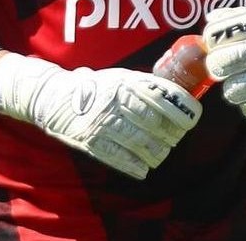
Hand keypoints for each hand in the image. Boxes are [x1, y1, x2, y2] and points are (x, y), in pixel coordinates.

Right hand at [0, 53, 201, 179]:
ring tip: (161, 152)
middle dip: (171, 134)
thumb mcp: (118, 77)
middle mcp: (114, 102)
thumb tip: (177, 95)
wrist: (52, 97)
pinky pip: (120, 158)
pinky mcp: (90, 142)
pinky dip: (137, 166)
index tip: (193, 117)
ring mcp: (101, 123)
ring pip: (141, 143)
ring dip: (157, 151)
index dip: (181, 109)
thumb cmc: (93, 86)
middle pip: (154, 123)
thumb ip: (144, 85)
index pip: (160, 96)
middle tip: (176, 137)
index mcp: (123, 82)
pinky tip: (145, 167)